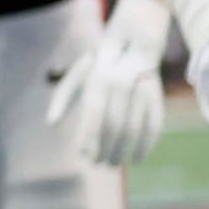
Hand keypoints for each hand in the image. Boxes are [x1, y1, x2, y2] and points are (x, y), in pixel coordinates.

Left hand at [49, 0, 171, 169]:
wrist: (134, 43)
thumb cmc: (99, 65)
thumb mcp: (77, 75)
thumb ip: (63, 97)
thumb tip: (51, 122)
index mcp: (97, 80)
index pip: (93, 117)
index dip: (89, 140)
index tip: (84, 158)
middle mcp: (120, 85)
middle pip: (113, 126)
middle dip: (106, 149)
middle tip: (100, 165)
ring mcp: (140, 89)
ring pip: (134, 127)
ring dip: (125, 151)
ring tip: (115, 164)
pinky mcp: (157, 95)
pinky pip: (154, 124)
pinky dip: (147, 144)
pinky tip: (138, 157)